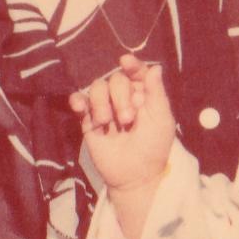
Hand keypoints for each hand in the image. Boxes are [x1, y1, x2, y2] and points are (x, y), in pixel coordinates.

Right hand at [69, 53, 174, 195]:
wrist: (135, 175)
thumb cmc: (153, 147)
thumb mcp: (161, 119)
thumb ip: (156, 92)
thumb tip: (155, 67)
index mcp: (143, 95)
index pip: (136, 72)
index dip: (132, 65)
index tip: (126, 62)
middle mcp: (124, 98)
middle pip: (116, 79)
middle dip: (121, 96)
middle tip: (127, 119)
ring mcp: (105, 108)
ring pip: (97, 87)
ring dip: (101, 102)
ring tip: (108, 123)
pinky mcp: (88, 120)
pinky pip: (79, 101)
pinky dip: (78, 100)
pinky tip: (80, 107)